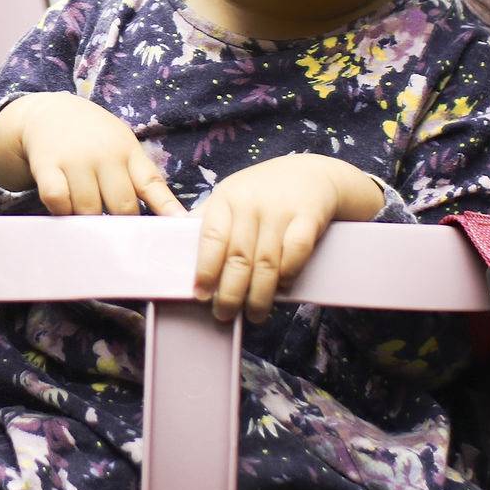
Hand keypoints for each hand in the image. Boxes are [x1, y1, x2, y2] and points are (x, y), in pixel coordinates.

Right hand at [0, 92, 185, 216]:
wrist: (49, 111)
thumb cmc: (94, 138)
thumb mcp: (124, 147)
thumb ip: (144, 178)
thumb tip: (172, 217)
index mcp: (127, 151)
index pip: (151, 184)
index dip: (167, 208)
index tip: (179, 226)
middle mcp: (104, 154)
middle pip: (120, 206)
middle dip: (119, 223)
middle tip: (114, 230)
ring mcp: (75, 159)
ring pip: (88, 208)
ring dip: (87, 219)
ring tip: (86, 214)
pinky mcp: (47, 164)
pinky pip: (57, 200)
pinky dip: (61, 210)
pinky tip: (64, 206)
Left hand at [192, 154, 387, 322]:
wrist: (312, 174)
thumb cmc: (264, 191)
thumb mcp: (232, 195)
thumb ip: (209, 219)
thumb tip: (177, 249)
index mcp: (226, 198)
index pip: (211, 238)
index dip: (205, 269)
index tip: (200, 295)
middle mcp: (251, 203)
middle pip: (238, 257)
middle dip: (230, 292)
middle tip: (225, 314)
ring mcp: (281, 210)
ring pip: (267, 261)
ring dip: (259, 293)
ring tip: (254, 314)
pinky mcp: (308, 217)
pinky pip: (296, 252)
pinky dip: (288, 274)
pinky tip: (282, 287)